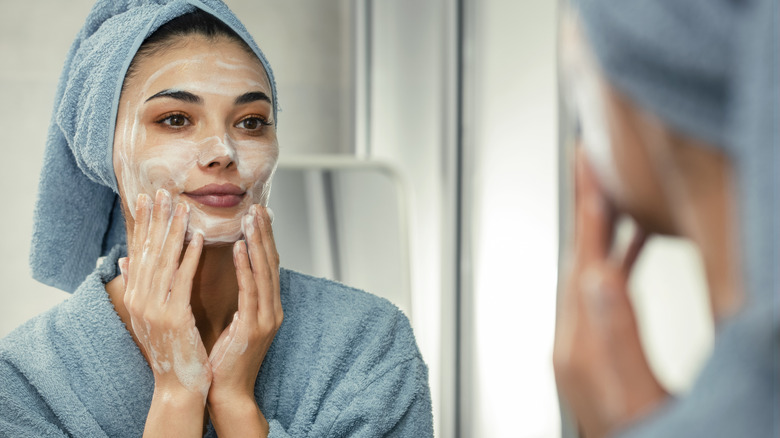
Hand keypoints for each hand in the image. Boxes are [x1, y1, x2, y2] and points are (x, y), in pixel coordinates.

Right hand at [120, 189, 210, 403]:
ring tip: (182, 206)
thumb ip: (137, 286)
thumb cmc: (170, 347)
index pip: (138, 253)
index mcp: (134, 297)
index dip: (142, 224)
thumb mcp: (147, 315)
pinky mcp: (173, 317)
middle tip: (162, 191)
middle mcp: (139, 300)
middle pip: (149, 252)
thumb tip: (124, 259)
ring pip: (165, 262)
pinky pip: (182, 280)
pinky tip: (198, 238)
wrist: (178, 383)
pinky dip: (190, 257)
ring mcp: (153, 309)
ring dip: (174, 231)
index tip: (146, 198)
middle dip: (156, 219)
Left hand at [207, 205, 281, 434]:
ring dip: (258, 241)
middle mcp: (272, 309)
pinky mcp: (255, 327)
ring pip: (264, 271)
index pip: (266, 266)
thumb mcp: (231, 322)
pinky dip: (246, 267)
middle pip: (271, 262)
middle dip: (264, 233)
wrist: (226, 392)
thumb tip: (225, 275)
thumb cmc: (222, 358)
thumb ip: (234, 297)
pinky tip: (239, 247)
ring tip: (250, 217)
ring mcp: (267, 318)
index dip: (263, 239)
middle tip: (258, 206)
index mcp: (266, 307)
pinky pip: (251, 291)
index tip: (257, 214)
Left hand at [553, 151, 667, 437]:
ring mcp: (580, 350)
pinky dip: (614, 262)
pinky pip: (600, 294)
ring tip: (618, 196)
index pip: (583, 260)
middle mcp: (572, 345)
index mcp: (581, 348)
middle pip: (578, 257)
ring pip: (588, 271)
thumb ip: (618, 338)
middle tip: (592, 162)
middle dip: (587, 206)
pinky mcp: (593, 355)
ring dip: (602, 230)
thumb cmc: (647, 436)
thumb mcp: (640, 395)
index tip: (586, 163)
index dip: (588, 208)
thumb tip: (598, 277)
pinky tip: (629, 253)